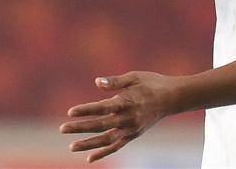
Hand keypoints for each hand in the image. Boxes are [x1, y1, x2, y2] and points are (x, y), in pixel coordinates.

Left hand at [61, 71, 177, 162]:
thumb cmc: (152, 83)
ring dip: (88, 144)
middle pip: (101, 125)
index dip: (86, 110)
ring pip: (106, 140)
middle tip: (62, 129)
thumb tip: (96, 82)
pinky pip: (117, 147)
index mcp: (128, 101)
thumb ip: (114, 81)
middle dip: (80, 128)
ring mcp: (131, 129)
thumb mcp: (134, 77)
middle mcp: (129, 118)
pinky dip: (103, 153)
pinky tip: (89, 158)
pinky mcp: (134, 135)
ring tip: (71, 147)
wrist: (173, 98)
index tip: (70, 112)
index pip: (102, 108)